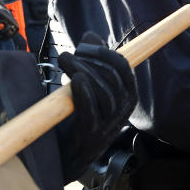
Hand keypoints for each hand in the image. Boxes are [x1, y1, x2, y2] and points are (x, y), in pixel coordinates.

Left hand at [59, 32, 137, 160]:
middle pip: (113, 78)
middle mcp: (122, 111)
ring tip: (63, 62)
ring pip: (103, 93)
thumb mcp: (87, 85)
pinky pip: (92, 112)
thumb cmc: (76, 117)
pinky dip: (84, 93)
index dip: (105, 53)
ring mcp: (108, 126)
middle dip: (90, 61)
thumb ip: (92, 61)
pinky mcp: (91, 137)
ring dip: (82, 72)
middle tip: (68, 55)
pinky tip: (74, 80)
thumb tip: (91, 35)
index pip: (124, 68)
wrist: (62, 154)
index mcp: (126, 97)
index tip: (84, 45)